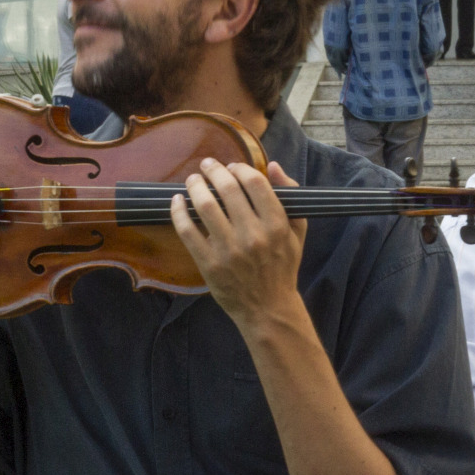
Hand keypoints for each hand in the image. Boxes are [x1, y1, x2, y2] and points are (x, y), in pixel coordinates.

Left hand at [170, 158, 305, 326]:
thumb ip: (289, 197)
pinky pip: (187, 230)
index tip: (232, 166)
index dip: (240, 168)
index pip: (254, 183)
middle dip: (213, 170)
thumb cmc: (282, 267)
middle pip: (227, 189)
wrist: (268, 308)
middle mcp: (253, 235)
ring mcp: (229, 250)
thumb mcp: (296, 233)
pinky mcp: (209, 263)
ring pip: (205, 205)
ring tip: (193, 180)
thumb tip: (273, 166)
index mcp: (277, 225)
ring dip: (195, 185)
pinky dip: (178, 211)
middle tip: (207, 166)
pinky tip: (177, 201)